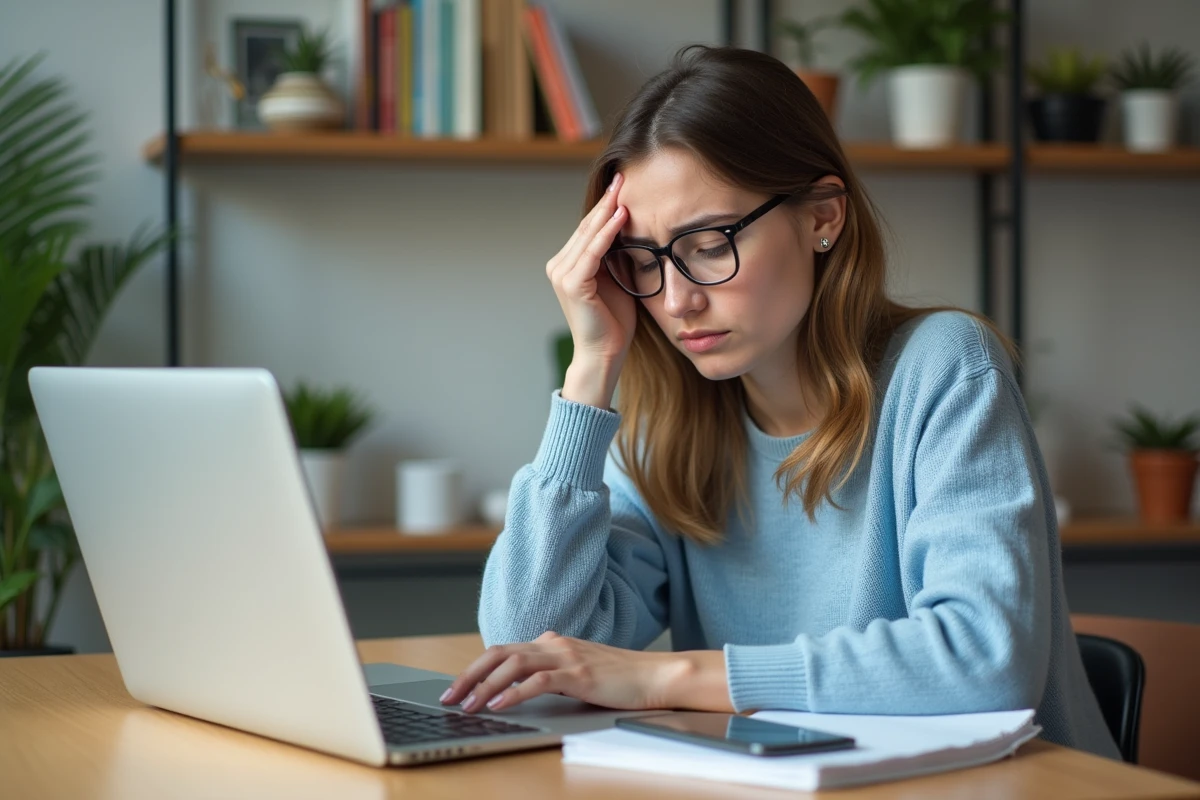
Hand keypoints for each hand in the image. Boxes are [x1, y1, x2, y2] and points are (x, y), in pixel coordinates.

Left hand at [440, 632, 682, 713]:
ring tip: (468, 705)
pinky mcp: (579, 673)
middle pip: (499, 654)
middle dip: (469, 675)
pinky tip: (501, 706)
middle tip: (448, 697)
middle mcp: (555, 644)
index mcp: (552, 642)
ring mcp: (567, 657)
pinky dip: (515, 693)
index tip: (456, 687)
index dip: (475, 668)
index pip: (503, 651)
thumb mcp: (579, 668)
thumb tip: (524, 683)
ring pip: (513, 665)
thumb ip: (553, 670)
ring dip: (485, 686)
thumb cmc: (620, 677)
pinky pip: (539, 681)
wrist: (656, 675)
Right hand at [546, 173, 637, 407]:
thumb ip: (616, 256)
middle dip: (606, 201)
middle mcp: (559, 266)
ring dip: (607, 210)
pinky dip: (607, 232)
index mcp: (568, 265)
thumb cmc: (614, 322)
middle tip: (623, 176)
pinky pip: (592, 251)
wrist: (605, 353)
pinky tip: (621, 216)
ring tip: (623, 188)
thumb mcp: (617, 280)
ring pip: (588, 235)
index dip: (605, 206)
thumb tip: (631, 228)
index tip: (623, 185)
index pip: (588, 229)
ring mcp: (562, 274)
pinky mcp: (572, 283)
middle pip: (586, 226)